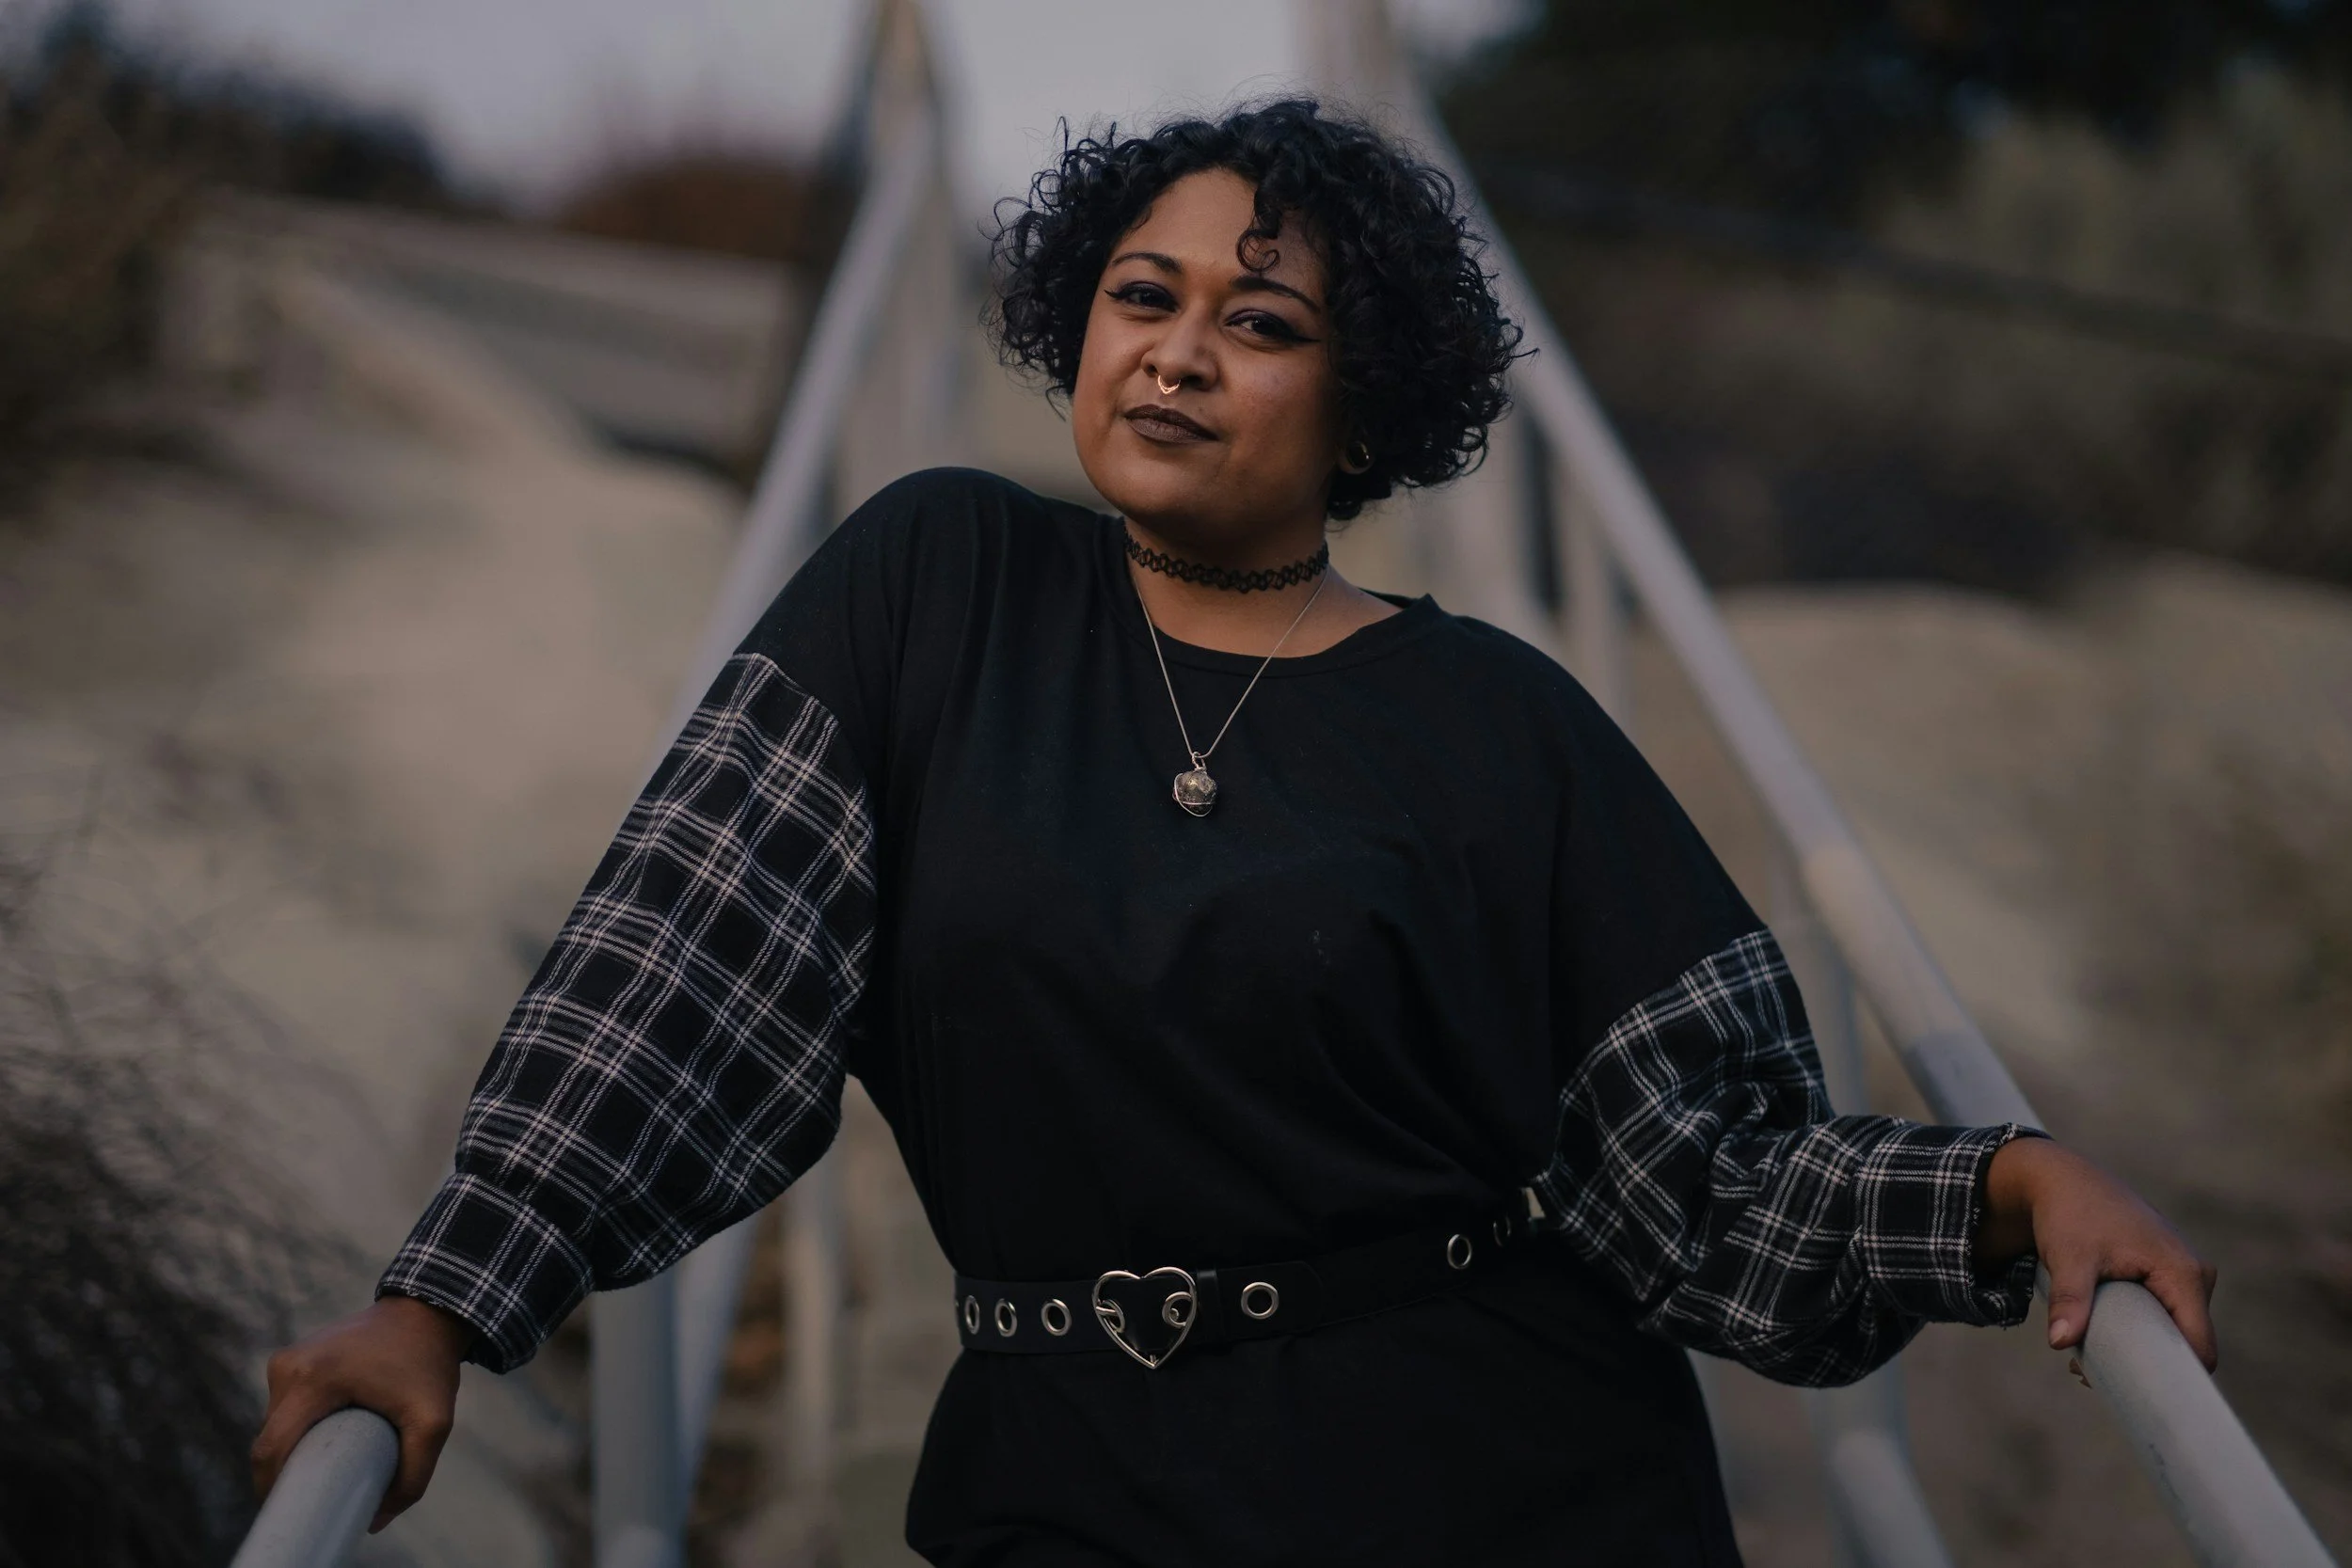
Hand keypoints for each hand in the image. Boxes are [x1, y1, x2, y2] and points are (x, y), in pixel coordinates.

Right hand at [251, 1295, 474, 1531]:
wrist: (427, 1312)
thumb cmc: (428, 1365)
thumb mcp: (433, 1423)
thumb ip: (412, 1477)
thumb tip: (374, 1522)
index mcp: (311, 1379)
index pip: (271, 1448)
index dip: (273, 1488)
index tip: (294, 1510)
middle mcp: (288, 1366)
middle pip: (271, 1440)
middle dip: (288, 1472)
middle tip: (321, 1491)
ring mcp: (286, 1360)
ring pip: (276, 1425)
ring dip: (297, 1448)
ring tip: (332, 1461)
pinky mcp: (292, 1359)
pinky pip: (286, 1408)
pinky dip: (301, 1427)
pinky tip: (328, 1438)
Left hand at [1974, 1137, 2218, 1370]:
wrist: (2061, 1180)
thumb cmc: (2068, 1215)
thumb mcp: (2068, 1258)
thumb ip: (2070, 1299)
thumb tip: (2060, 1343)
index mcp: (2184, 1273)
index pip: (2199, 1345)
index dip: (2180, 1380)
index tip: (2145, 1403)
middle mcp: (2193, 1274)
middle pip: (2184, 1342)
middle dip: (2144, 1367)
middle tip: (2084, 1374)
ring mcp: (2183, 1274)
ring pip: (2171, 1330)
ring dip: (2135, 1350)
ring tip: (2081, 1357)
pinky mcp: (2166, 1274)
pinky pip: (2162, 1314)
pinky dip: (2133, 1331)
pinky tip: (2092, 1339)